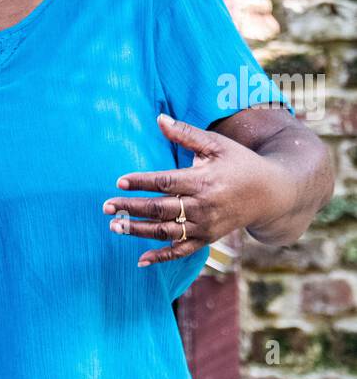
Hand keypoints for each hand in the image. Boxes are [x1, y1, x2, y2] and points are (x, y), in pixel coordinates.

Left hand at [101, 111, 290, 267]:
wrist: (271, 194)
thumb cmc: (240, 163)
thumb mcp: (216, 145)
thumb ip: (186, 133)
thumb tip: (158, 118)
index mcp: (203, 180)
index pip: (165, 182)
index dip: (142, 182)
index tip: (119, 181)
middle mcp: (203, 206)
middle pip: (161, 208)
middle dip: (131, 208)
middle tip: (106, 206)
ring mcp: (205, 226)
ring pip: (166, 232)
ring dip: (139, 231)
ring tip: (115, 227)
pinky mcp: (208, 239)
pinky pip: (181, 252)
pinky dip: (161, 258)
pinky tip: (140, 260)